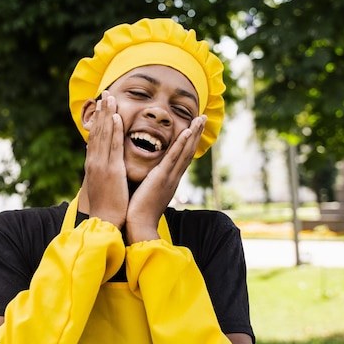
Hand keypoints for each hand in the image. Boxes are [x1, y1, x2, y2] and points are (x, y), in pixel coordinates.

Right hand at [84, 92, 128, 228]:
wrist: (104, 221)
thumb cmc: (106, 207)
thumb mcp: (101, 185)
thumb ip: (101, 171)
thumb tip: (101, 162)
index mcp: (93, 165)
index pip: (95, 138)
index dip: (98, 121)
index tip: (101, 106)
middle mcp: (94, 161)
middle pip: (97, 132)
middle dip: (101, 111)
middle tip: (104, 93)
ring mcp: (101, 165)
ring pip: (103, 135)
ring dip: (106, 115)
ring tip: (109, 97)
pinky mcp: (111, 170)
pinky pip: (112, 146)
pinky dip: (113, 131)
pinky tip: (115, 117)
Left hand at [125, 115, 206, 243]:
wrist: (139, 226)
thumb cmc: (139, 212)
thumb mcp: (147, 192)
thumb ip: (150, 182)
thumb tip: (148, 176)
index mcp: (169, 179)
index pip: (181, 156)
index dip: (189, 141)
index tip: (194, 127)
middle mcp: (173, 177)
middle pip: (188, 151)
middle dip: (196, 133)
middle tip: (203, 117)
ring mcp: (170, 177)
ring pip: (184, 151)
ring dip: (193, 133)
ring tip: (201, 118)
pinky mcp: (162, 178)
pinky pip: (173, 158)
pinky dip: (181, 144)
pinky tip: (187, 132)